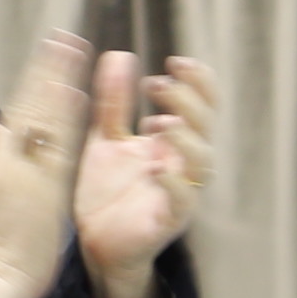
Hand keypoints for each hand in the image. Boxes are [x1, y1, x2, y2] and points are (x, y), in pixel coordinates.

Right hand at [0, 34, 92, 297]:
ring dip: (61, 83)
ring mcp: (29, 175)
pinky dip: (64, 121)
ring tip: (73, 52)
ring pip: (48, 121)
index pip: (22, 112)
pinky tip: (76, 96)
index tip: (50, 52)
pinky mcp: (44, 192)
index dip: (37, 81)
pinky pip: (58, 149)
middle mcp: (14, 163)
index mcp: (0, 162)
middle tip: (67, 37)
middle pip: (36, 109)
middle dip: (51, 71)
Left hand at [75, 53, 219, 286]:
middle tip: (156, 85)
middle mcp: (183, 164)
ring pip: (203, 162)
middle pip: (205, 126)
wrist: (92, 242)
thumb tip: (120, 55)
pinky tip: (155, 168)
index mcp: (173, 141)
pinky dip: (174, 183)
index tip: (173, 62)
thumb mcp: (106, 137)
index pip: (202, 103)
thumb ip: (115, 101)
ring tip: (160, 123)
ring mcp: (181, 192)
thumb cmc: (105, 190)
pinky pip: (183, 200)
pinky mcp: (168, 220)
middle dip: (187, 100)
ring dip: (186, 138)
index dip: (197, 81)